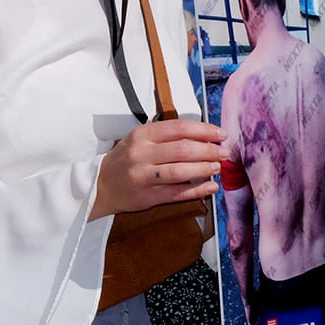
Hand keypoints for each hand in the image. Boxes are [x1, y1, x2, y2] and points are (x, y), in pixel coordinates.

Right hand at [93, 119, 225, 218]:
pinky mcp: (148, 196)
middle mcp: (141, 154)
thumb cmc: (125, 160)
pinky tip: (211, 186)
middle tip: (224, 152)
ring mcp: (144, 176)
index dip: (204, 130)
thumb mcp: (138, 140)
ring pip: (181, 171)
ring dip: (204, 169)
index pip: (178, 128)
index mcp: (141, 135)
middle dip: (209, 150)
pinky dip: (198, 190)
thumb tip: (202, 136)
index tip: (220, 134)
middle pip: (183, 149)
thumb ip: (166, 136)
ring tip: (218, 167)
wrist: (100, 185)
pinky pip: (178, 193)